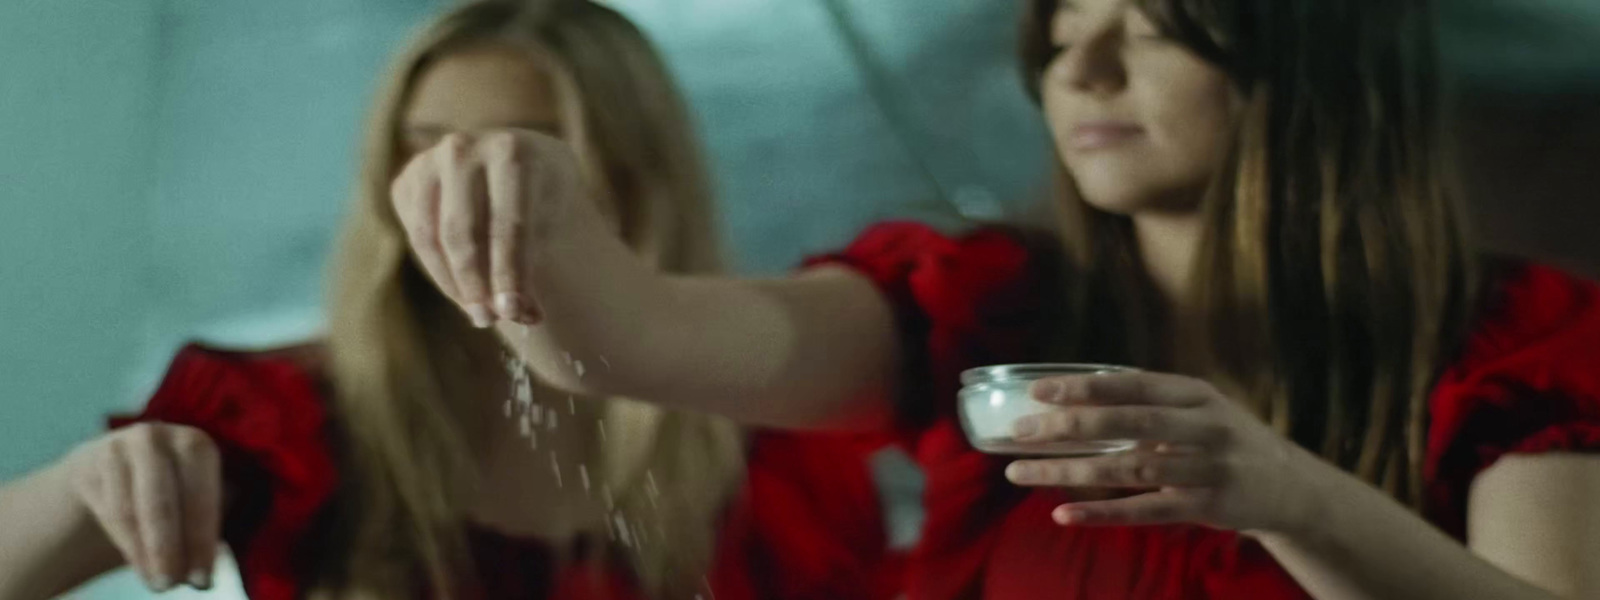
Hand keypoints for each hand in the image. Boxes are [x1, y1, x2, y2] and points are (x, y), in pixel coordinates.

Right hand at [62, 423, 221, 591]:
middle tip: (173, 585)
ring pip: (131, 512)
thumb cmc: (170, 491)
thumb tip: (209, 564)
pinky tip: (141, 567)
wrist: (109, 471)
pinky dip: (127, 546)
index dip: (201, 540)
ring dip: (145, 554)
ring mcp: (117, 447)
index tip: (203, 579)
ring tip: (159, 583)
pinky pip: (108, 513)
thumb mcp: (197, 496)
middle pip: (162, 502)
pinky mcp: (86, 464)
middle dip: (170, 549)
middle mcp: (157, 438)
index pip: (201, 494)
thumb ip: (210, 520)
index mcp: (196, 445)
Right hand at [390, 129, 596, 327]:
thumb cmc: (543, 198)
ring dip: (454, 284)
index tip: (514, 312)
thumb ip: (535, 262)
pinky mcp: (407, 181)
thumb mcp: (553, 220)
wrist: (520, 163)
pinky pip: (415, 236)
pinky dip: (439, 271)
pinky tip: (464, 288)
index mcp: (512, 152)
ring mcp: (428, 161)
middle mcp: (464, 148)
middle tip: (491, 320)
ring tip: (480, 313)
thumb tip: (521, 315)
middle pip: (462, 233)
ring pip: (430, 238)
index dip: (510, 273)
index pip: (507, 224)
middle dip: (477, 285)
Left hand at [1002, 371, 1330, 534]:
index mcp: (1195, 394)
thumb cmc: (1225, 440)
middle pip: (1127, 423)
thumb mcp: (1198, 410)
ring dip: (1069, 472)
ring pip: (1127, 470)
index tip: (1037, 391)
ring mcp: (1208, 468)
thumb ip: (1147, 403)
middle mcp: (1204, 427)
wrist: (1291, 487)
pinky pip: (1145, 511)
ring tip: (1021, 473)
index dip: (1084, 386)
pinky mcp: (1207, 507)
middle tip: (1018, 432)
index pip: (1132, 384)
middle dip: (1068, 426)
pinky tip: (1063, 513)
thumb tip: (1073, 397)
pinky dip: (1101, 513)